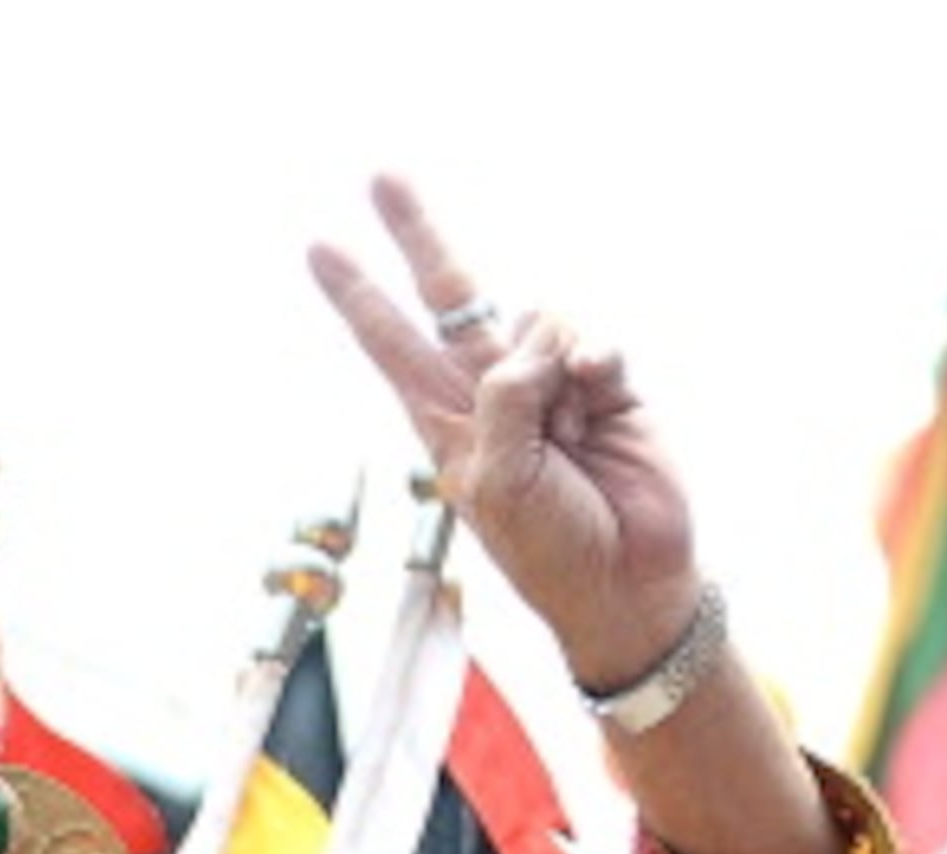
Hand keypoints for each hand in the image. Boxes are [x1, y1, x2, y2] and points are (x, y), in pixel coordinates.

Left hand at [306, 174, 699, 695]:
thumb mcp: (497, 482)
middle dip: (417, 237)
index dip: (357, 296)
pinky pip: (590, 340)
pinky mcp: (607, 385)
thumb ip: (501, 400)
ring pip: (537, 317)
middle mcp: (494, 393)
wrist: (628, 582)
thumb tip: (534, 341)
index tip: (317, 247)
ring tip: (569, 427)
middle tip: (381, 177)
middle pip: (452, 296)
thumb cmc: (551, 549)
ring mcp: (551, 385)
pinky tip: (595, 395)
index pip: (391, 343)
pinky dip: (592, 360)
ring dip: (549, 360)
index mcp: (446, 423)